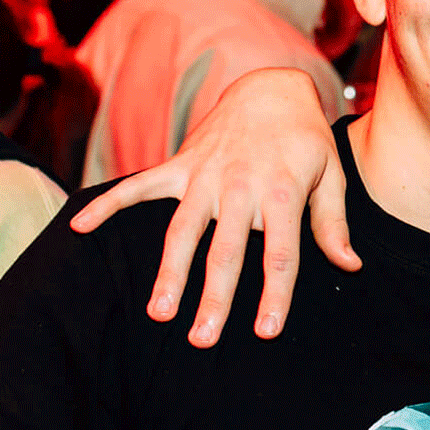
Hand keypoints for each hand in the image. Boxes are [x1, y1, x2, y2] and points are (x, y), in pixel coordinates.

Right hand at [68, 68, 352, 346]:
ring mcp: (204, 175)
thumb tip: (351, 266)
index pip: (280, 254)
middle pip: (225, 252)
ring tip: (159, 314)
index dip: (274, 295)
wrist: (271, 90)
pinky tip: (79, 227)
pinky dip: (107, 203)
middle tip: (202, 340)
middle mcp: (239, 186)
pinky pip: (138, 186)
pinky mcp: (179, 165)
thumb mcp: (332, 175)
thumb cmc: (305, 141)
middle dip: (213, 298)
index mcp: (282, 192)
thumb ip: (333, 223)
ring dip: (169, 272)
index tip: (265, 332)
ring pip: (181, 230)